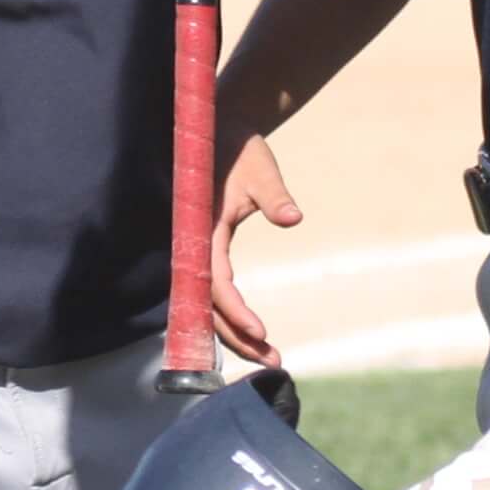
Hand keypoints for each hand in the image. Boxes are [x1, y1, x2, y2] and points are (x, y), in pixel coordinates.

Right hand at [208, 132, 304, 365]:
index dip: (235, 310)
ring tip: (268, 356)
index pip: (215, 282)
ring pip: (209, 304)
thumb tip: (293, 216)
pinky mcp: (205, 248)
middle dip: (237, 337)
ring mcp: (197, 249)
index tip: (261, 331)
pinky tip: (249, 333)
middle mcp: (195, 244)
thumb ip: (275, 195)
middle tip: (273, 361)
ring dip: (234, 332)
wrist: (219, 128)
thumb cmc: (240, 148)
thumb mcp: (262, 170)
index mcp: (203, 227)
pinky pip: (212, 291)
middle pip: (209, 305)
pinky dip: (229, 315)